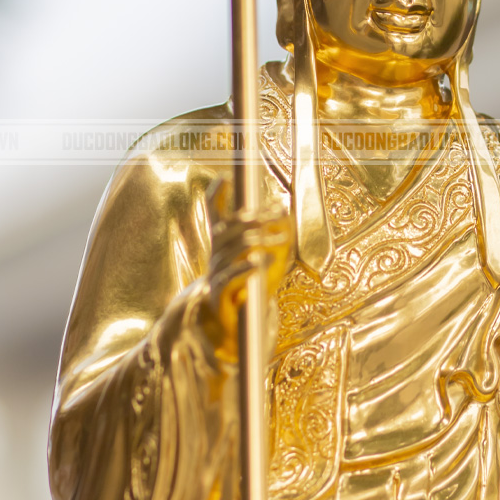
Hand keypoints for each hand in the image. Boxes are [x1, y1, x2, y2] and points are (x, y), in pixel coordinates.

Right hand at [200, 199, 292, 362]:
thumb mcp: (267, 256)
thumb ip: (274, 233)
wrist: (236, 323)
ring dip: (258, 240)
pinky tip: (263, 261)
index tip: (224, 176)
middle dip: (254, 217)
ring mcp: (216, 273)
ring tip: (280, 239)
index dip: (216, 195)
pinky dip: (248, 266)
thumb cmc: (251, 285)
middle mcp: (216, 254)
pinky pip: (231, 276)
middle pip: (229, 228)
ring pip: (232, 250)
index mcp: (223, 242)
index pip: (214, 214)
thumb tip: (284, 210)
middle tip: (277, 212)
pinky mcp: (220, 293)